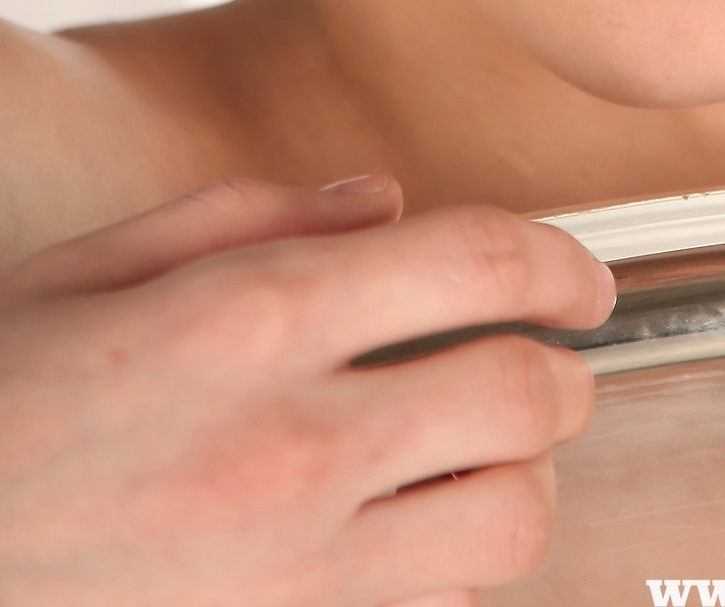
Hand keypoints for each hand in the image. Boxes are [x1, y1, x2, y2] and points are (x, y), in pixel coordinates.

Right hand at [0, 176, 614, 605]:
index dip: (560, 261)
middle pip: (523, 398)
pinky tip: (417, 542)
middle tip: (554, 362)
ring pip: (510, 526)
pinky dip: (458, 576)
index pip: (478, 262)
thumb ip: (251, 216)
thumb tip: (385, 205)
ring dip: (524, 479)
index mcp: (251, 319)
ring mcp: (297, 571)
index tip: (582, 279)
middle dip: (565, 372)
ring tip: (494, 457)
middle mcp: (292, 445)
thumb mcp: (91, 268)